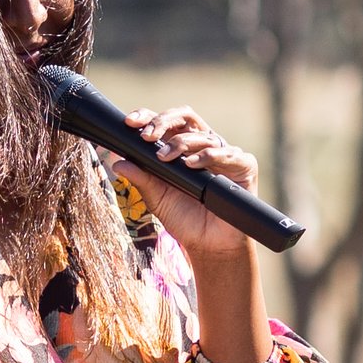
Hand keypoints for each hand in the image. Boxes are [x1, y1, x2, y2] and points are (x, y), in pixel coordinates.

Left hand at [112, 106, 261, 263]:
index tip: (129, 124)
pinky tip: (192, 164)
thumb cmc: (184, 219)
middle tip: (147, 137)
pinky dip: (208, 156)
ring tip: (165, 158)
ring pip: (202, 134)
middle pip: (185, 117)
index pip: (166, 123)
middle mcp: (203, 145)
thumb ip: (141, 178)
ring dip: (180, 143)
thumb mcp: (157, 198)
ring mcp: (224, 154)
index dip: (149, 117)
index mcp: (182, 148)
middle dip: (163, 121)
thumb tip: (118, 162)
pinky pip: (228, 153)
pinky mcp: (244, 166)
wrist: (209, 245)